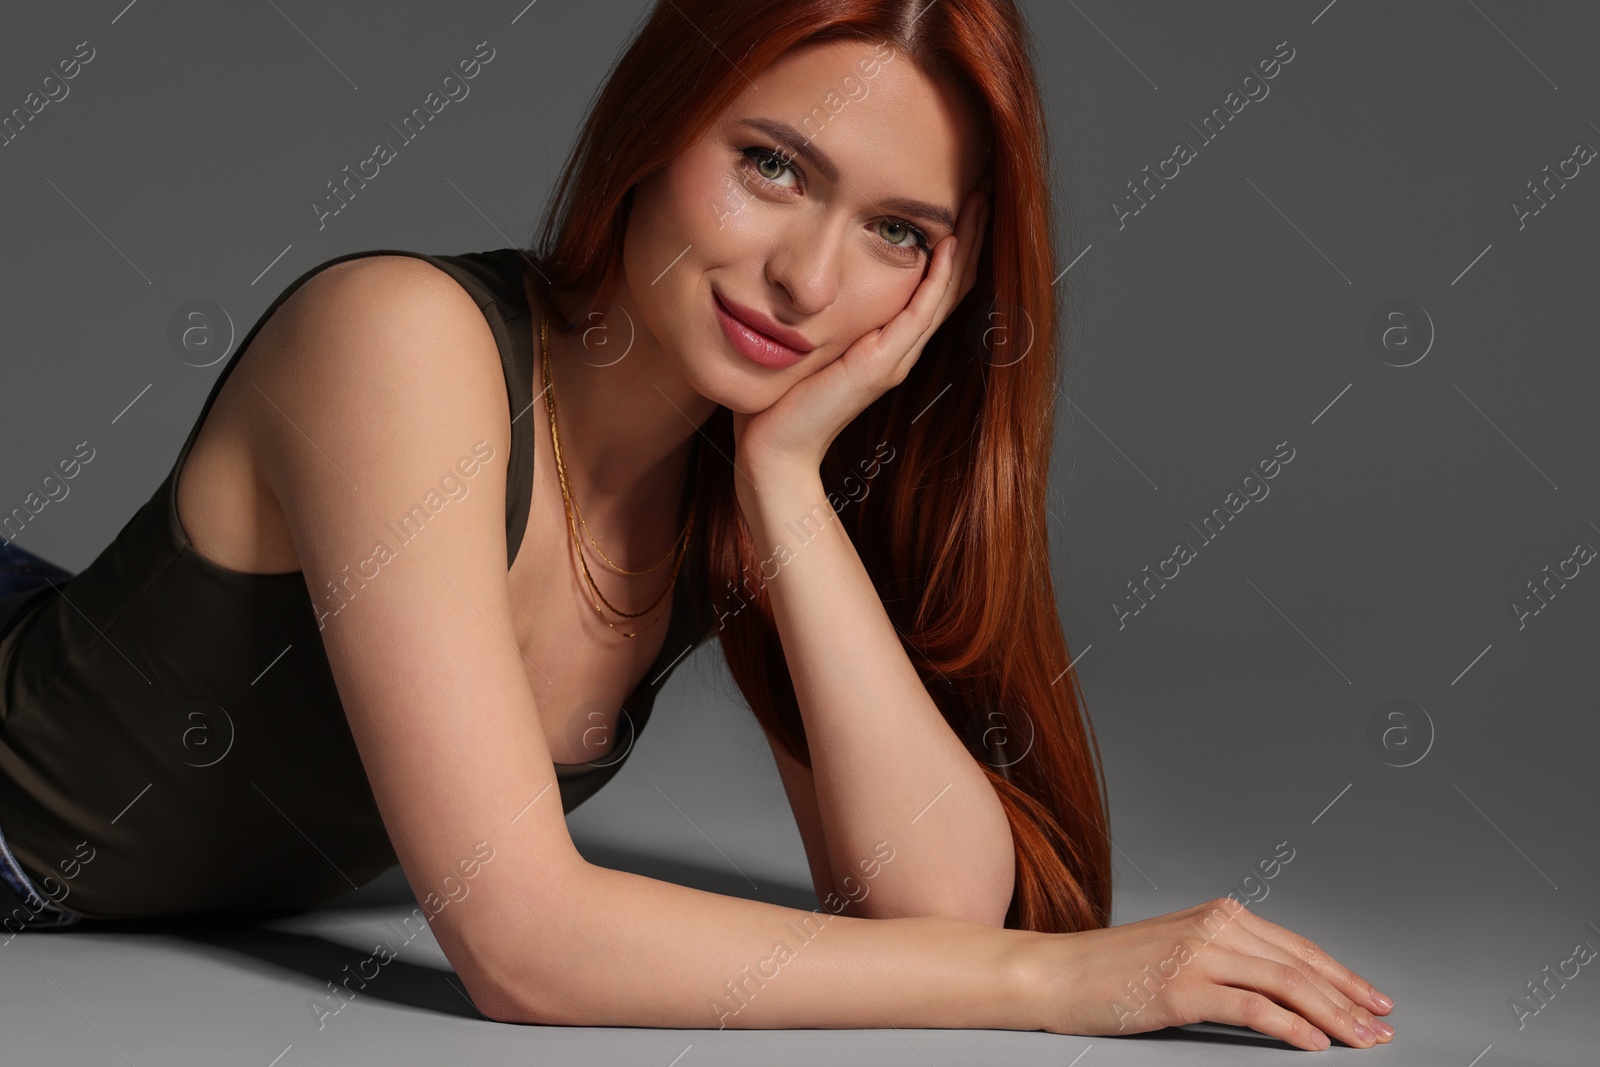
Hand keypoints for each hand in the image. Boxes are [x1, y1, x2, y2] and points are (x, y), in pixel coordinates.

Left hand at [731, 182, 990, 487]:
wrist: (774, 449)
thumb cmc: (781, 400)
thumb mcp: (808, 341)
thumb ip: (819, 313)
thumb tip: (807, 274)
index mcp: (889, 341)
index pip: (934, 282)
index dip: (954, 241)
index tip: (959, 196)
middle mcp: (901, 347)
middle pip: (953, 281)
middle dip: (971, 231)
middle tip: (984, 184)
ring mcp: (896, 356)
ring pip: (946, 291)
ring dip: (965, 244)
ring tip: (978, 200)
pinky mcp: (881, 364)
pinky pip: (920, 313)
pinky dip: (938, 278)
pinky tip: (947, 245)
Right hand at [1025, 896, 1395, 1049]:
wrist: (1055, 973)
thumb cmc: (1110, 971)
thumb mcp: (1176, 952)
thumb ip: (1223, 959)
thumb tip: (1278, 992)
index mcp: (1217, 915)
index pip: (1296, 947)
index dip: (1340, 976)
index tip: (1372, 1000)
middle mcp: (1213, 926)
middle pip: (1299, 965)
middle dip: (1348, 1000)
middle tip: (1382, 1027)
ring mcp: (1197, 954)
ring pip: (1285, 984)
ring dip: (1333, 1016)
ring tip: (1362, 1039)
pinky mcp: (1181, 987)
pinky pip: (1251, 1008)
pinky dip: (1290, 1027)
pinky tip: (1313, 1044)